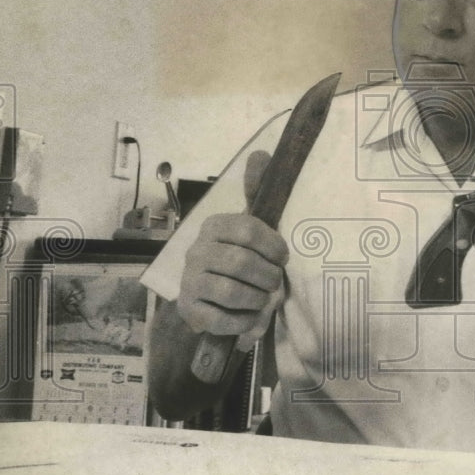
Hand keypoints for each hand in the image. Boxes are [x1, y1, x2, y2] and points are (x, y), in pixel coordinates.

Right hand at [177, 150, 287, 349]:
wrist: (205, 298)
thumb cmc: (237, 257)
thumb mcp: (249, 224)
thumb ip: (256, 190)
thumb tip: (261, 152)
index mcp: (214, 226)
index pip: (248, 229)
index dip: (274, 246)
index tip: (284, 258)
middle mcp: (196, 251)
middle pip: (241, 263)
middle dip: (269, 276)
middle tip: (276, 283)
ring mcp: (189, 281)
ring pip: (232, 292)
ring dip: (258, 299)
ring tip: (265, 299)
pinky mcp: (189, 310)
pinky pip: (222, 319)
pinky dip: (245, 321)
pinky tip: (251, 316)